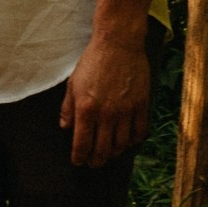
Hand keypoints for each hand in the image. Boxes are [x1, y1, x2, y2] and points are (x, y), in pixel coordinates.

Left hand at [60, 31, 150, 170]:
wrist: (118, 43)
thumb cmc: (93, 61)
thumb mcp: (73, 83)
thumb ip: (68, 108)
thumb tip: (65, 127)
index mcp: (86, 109)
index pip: (82, 144)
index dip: (79, 157)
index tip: (78, 161)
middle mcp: (107, 114)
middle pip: (103, 149)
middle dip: (96, 161)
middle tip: (94, 163)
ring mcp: (126, 110)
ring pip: (122, 144)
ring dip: (115, 153)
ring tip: (110, 153)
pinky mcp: (141, 104)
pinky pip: (140, 131)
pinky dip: (134, 140)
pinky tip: (129, 140)